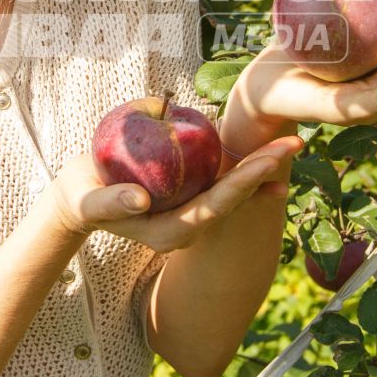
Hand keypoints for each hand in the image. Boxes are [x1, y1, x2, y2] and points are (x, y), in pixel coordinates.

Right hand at [42, 134, 304, 253]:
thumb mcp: (89, 202)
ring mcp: (190, 208)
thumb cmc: (83, 199)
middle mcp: (189, 223)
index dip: (244, 185)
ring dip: (262, 166)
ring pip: (234, 187)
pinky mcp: (188, 191)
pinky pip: (222, 178)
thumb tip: (140, 199)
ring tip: (292, 144)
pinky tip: (265, 149)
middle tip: (296, 144)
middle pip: (234, 196)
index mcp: (172, 232)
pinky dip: (244, 164)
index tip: (268, 165)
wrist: (80, 197)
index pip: (216, 207)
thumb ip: (111, 203)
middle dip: (265, 170)